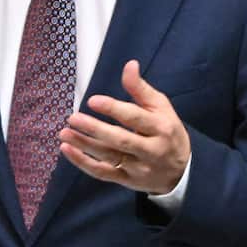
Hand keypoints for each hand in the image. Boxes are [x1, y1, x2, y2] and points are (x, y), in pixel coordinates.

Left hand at [60, 60, 190, 194]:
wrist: (181, 172)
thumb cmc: (168, 132)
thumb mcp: (162, 108)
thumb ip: (141, 89)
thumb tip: (129, 65)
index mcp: (161, 128)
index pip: (135, 118)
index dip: (113, 109)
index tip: (92, 101)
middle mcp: (151, 150)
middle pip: (121, 140)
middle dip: (95, 129)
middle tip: (73, 118)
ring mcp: (139, 168)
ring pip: (109, 157)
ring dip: (84, 145)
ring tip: (64, 133)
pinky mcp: (128, 180)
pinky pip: (103, 173)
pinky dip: (83, 163)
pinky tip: (68, 150)